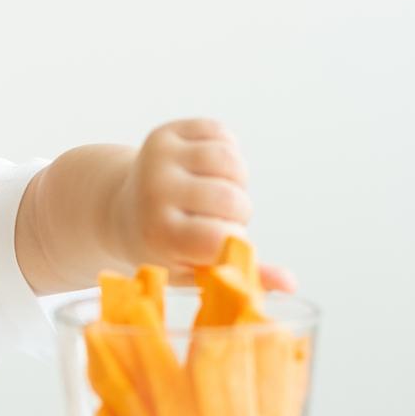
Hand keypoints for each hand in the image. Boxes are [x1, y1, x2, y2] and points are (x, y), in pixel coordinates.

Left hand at [113, 119, 297, 290]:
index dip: (234, 239)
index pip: (221, 237)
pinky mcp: (164, 132)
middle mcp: (155, 192)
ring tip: (218, 193)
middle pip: (231, 198)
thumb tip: (291, 283)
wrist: (122, 210)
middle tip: (219, 218)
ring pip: (230, 160)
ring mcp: (157, 158)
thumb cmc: (168, 249)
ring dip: (237, 180)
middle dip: (239, 211)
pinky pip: (221, 134)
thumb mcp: (196, 271)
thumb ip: (243, 276)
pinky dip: (228, 152)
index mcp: (160, 233)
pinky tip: (210, 170)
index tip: (219, 242)